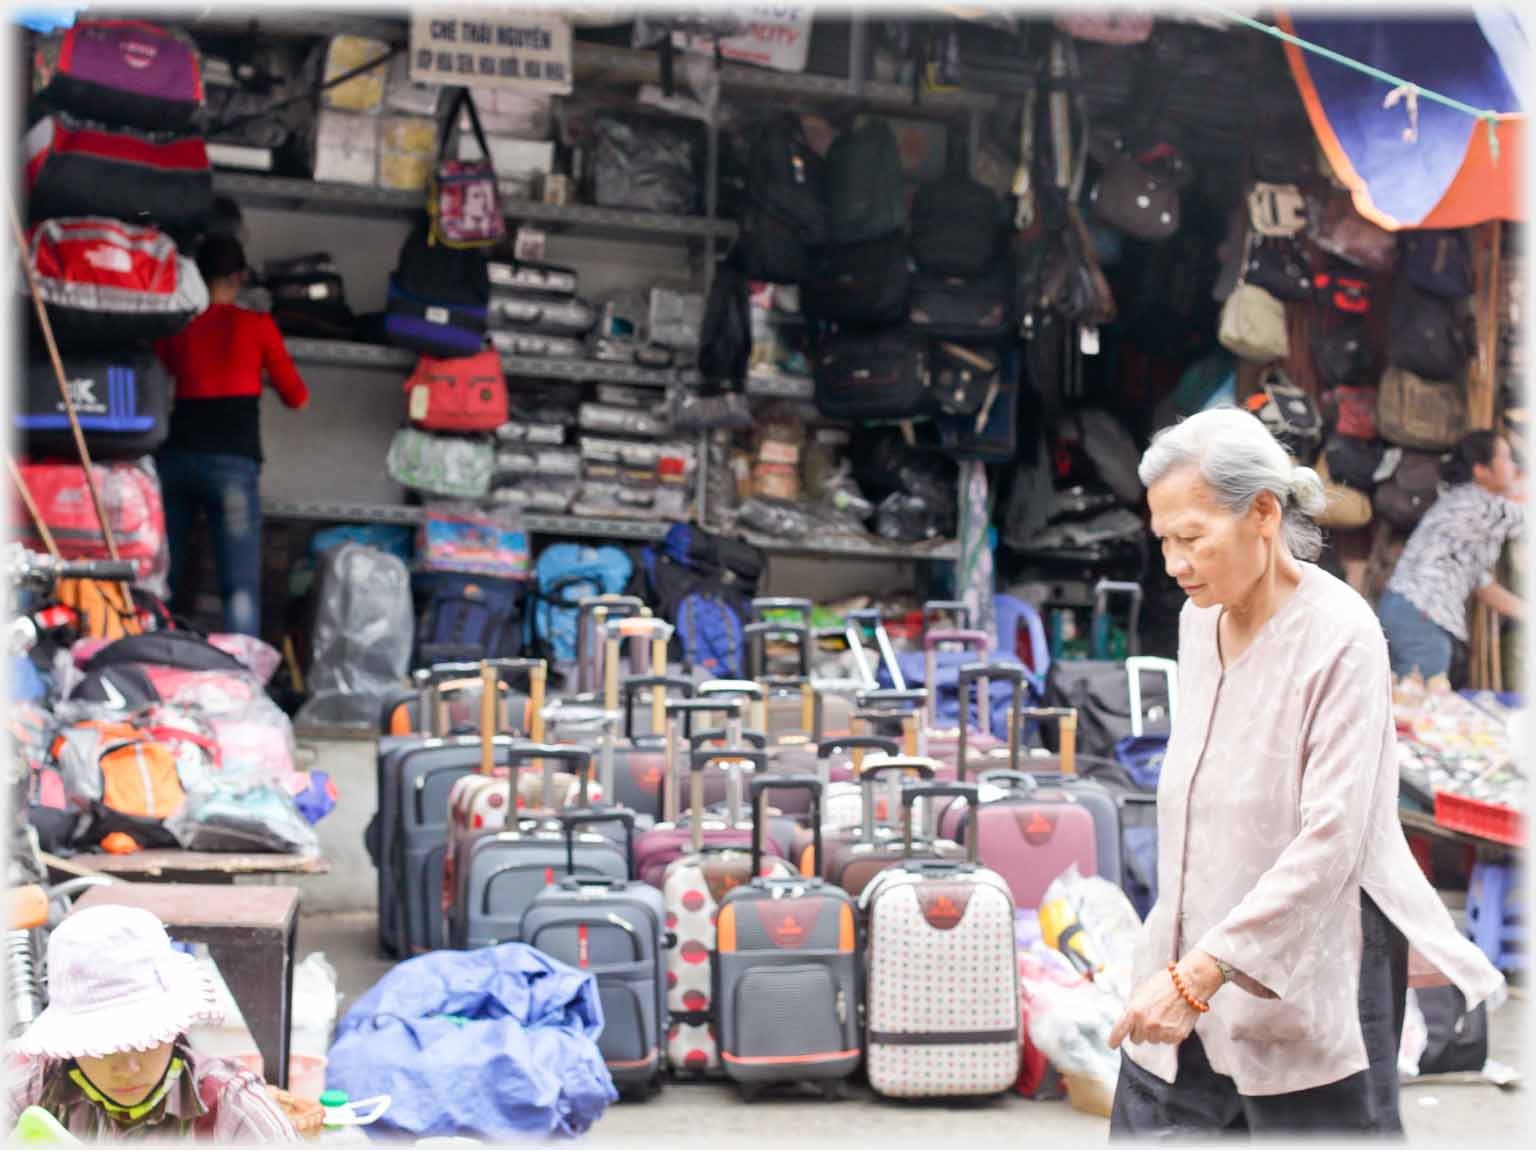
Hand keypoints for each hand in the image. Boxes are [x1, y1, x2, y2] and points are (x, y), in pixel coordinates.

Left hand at [1108, 953, 1222, 1049]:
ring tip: (1163, 1015)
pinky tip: (1173, 1019)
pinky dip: (1168, 1033)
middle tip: (1148, 1018)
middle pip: (1136, 1039)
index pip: (1119, 1032)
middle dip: (1139, 1031)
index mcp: (1134, 1012)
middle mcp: (1146, 1025)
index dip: (1114, 1040)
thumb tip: (1127, 1020)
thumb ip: (1132, 1008)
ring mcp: (1161, 1032)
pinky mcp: (1175, 1037)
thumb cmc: (1164, 984)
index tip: (1112, 1044)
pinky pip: (1166, 1040)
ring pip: (1152, 1040)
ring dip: (1154, 1032)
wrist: (1189, 984)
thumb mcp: (1141, 992)